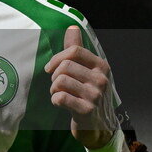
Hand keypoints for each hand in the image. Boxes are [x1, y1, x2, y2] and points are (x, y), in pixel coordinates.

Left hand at [44, 26, 118, 148]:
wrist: (99, 126)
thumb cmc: (88, 94)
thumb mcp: (86, 70)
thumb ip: (76, 49)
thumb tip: (72, 26)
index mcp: (101, 66)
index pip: (74, 51)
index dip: (57, 58)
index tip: (50, 68)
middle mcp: (101, 79)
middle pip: (64, 66)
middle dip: (54, 76)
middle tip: (57, 85)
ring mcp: (96, 95)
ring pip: (60, 81)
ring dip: (54, 89)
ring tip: (59, 94)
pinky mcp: (87, 110)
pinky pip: (60, 97)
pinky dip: (55, 100)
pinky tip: (61, 103)